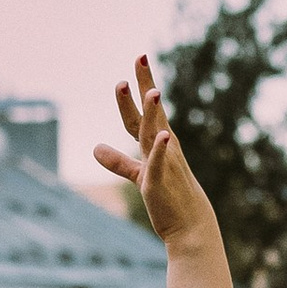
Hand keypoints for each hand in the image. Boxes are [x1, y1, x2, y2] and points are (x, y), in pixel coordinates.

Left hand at [93, 55, 238, 287]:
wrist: (191, 230)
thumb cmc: (169, 201)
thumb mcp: (140, 176)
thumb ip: (119, 161)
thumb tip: (95, 148)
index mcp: (158, 145)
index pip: (144, 111)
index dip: (137, 88)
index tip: (138, 59)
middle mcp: (163, 149)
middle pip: (151, 112)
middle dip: (145, 86)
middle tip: (140, 57)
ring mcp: (164, 164)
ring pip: (157, 133)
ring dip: (156, 112)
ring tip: (154, 91)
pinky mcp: (161, 182)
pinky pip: (161, 163)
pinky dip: (161, 150)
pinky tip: (164, 135)